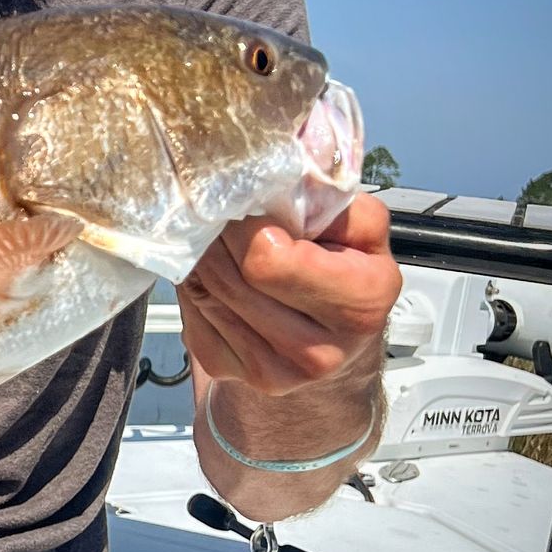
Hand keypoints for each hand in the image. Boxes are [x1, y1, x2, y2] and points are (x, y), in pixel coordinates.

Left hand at [178, 193, 399, 395]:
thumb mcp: (361, 228)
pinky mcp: (229, 372)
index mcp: (361, 304)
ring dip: (203, 258)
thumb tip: (275, 178)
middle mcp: (318, 351)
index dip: (248, 226)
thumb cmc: (346, 271)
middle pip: (228, 276)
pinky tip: (215, 275)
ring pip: (204, 292)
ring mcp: (270, 371)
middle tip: (224, 216)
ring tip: (219, 241)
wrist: (333, 340)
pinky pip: (190, 314)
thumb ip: (330, 199)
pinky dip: (195, 287)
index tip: (251, 208)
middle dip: (220, 237)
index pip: (267, 260)